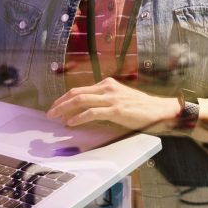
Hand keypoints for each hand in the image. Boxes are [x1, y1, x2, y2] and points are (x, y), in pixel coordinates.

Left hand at [47, 77, 179, 129]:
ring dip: (65, 110)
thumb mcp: (119, 98)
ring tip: (55, 118)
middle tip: (49, 113)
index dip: (64, 98)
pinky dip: (78, 118)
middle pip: (77, 93)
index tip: (55, 106)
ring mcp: (111, 98)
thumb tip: (85, 109)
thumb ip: (104, 101)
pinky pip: (92, 112)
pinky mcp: (116, 110)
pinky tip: (71, 123)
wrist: (159, 110)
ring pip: (81, 101)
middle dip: (60, 103)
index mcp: (107, 84)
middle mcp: (107, 88)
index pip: (80, 90)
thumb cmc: (139, 107)